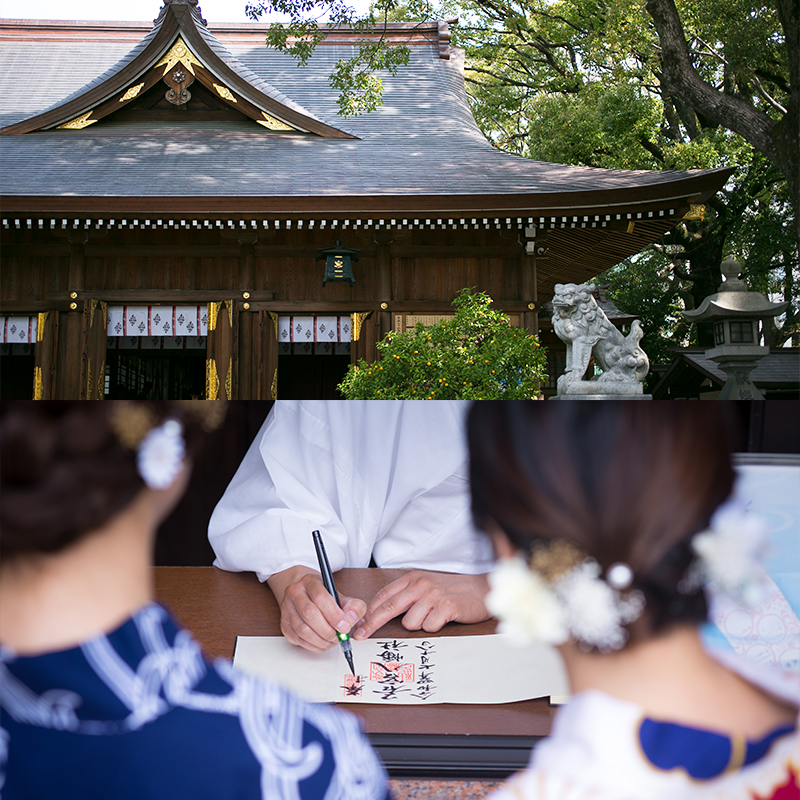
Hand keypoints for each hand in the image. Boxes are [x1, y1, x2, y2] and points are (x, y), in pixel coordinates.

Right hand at [267, 565, 366, 652]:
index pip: (320, 597)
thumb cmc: (325, 598)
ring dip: (321, 640)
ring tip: (332, 641)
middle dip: (328, 630)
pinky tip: (323, 643)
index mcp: (310, 581)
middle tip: (339, 636)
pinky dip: (314, 646)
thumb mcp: (342, 597)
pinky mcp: (284, 625)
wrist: (306, 596)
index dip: (334, 614)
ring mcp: (287, 609)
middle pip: (309, 614)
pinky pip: (299, 639)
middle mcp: (295, 593)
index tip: (344, 627)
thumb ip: (353, 607)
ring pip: (303, 629)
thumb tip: (352, 618)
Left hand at [353, 571, 490, 639]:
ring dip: (419, 625)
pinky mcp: (447, 606)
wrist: (482, 589)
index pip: (385, 595)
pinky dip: (434, 627)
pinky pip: (429, 627)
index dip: (369, 612)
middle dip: (373, 623)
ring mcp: (434, 595)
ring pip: (410, 623)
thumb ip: (406, 596)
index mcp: (413, 578)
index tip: (359, 626)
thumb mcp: (426, 587)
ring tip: (433, 617)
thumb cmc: (452, 591)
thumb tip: (380, 613)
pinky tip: (444, 619)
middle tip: (361, 636)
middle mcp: (421, 584)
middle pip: (389, 607)